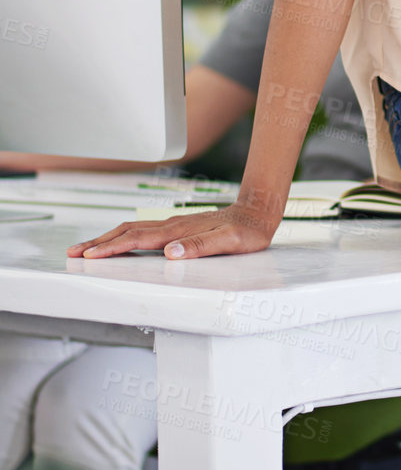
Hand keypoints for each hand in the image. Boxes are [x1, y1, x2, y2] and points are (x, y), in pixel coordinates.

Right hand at [66, 200, 280, 261]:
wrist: (257, 213)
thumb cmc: (246, 232)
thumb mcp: (229, 242)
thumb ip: (200, 247)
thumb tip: (171, 253)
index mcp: (178, 232)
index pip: (137, 240)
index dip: (111, 248)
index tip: (90, 256)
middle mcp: (172, 227)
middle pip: (126, 232)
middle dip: (98, 243)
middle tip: (73, 253)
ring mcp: (173, 225)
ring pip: (132, 230)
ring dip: (107, 238)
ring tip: (87, 248)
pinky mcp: (178, 227)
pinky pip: (143, 231)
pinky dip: (123, 236)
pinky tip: (119, 241)